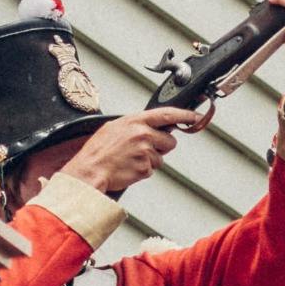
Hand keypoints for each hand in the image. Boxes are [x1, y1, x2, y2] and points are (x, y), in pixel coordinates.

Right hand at [60, 106, 206, 199]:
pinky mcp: (145, 168)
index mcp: (135, 121)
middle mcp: (142, 134)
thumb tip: (151, 125)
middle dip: (162, 147)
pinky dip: (142, 171)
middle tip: (143, 150)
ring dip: (150, 160)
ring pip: (161, 157)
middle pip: (170, 141)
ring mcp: (145, 151)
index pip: (167, 114)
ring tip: (130, 159)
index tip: (195, 117)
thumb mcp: (114, 128)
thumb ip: (135, 125)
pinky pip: (151, 170)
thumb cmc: (98, 151)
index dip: (184, 116)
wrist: (89, 170)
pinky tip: (128, 167)